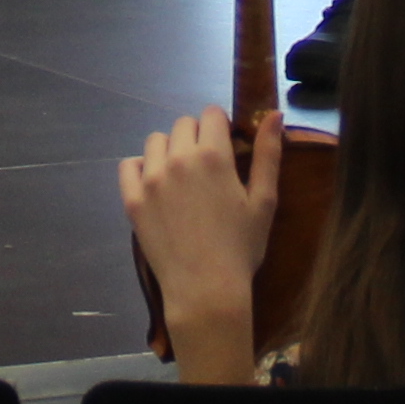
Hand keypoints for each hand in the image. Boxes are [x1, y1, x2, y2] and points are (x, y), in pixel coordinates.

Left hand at [120, 111, 284, 377]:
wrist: (205, 290)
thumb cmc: (241, 247)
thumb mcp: (264, 201)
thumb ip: (269, 154)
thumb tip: (276, 114)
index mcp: (213, 155)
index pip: (211, 114)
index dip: (220, 126)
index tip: (225, 146)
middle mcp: (178, 159)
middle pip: (183, 124)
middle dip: (197, 136)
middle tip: (206, 167)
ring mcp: (151, 179)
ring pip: (155, 141)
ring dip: (169, 149)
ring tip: (181, 177)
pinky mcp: (132, 199)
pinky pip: (128, 165)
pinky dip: (140, 168)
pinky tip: (156, 186)